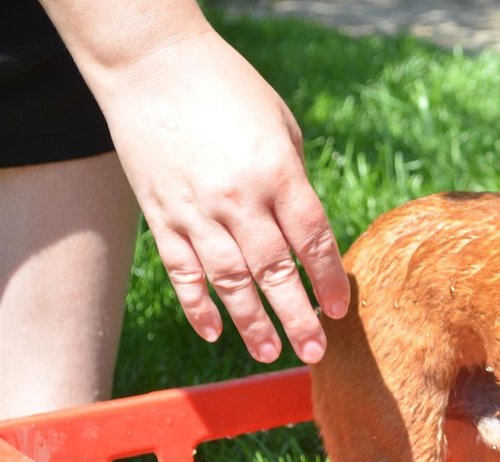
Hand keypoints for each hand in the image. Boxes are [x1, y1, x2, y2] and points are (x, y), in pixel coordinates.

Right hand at [92, 30, 348, 362]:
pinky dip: (197, 305)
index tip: (340, 310)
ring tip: (268, 353)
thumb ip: (295, 183)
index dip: (329, 280)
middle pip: (276, 273)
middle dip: (297, 318)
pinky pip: (182, 272)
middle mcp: (240, 200)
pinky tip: (213, 332)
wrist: (152, 63)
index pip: (313, 242)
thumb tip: (307, 234)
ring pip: (229, 282)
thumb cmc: (229, 89)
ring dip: (251, 324)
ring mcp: (197, 211)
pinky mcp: (161, 215)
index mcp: (279, 175)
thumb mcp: (282, 128)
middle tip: (313, 352)